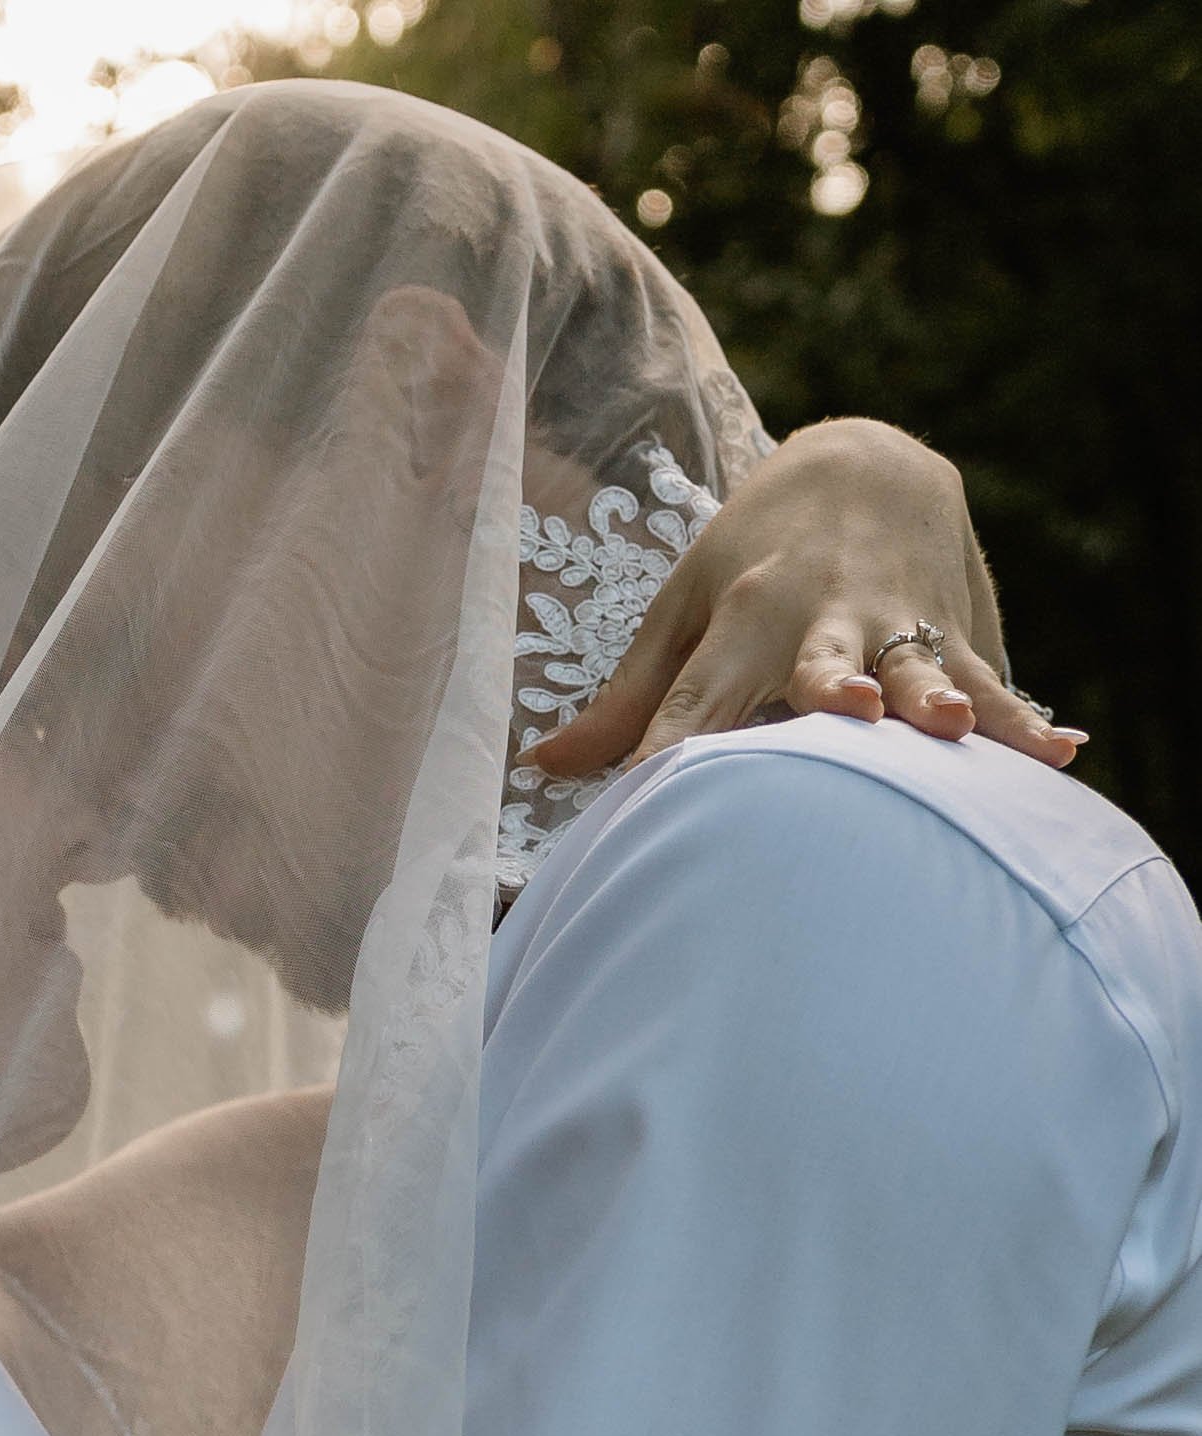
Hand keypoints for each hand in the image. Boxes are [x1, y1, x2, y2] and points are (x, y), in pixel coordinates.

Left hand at [529, 416, 1084, 778]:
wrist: (865, 460)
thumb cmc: (751, 554)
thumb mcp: (681, 612)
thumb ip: (626, 702)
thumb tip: (544, 770)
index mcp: (738, 618)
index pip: (695, 699)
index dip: (670, 751)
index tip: (647, 807)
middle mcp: (818, 619)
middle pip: (818, 665)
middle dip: (827, 690)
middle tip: (844, 714)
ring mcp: (892, 623)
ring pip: (914, 666)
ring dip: (933, 695)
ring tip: (955, 724)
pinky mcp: (949, 628)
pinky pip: (988, 677)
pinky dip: (1021, 717)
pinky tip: (1060, 754)